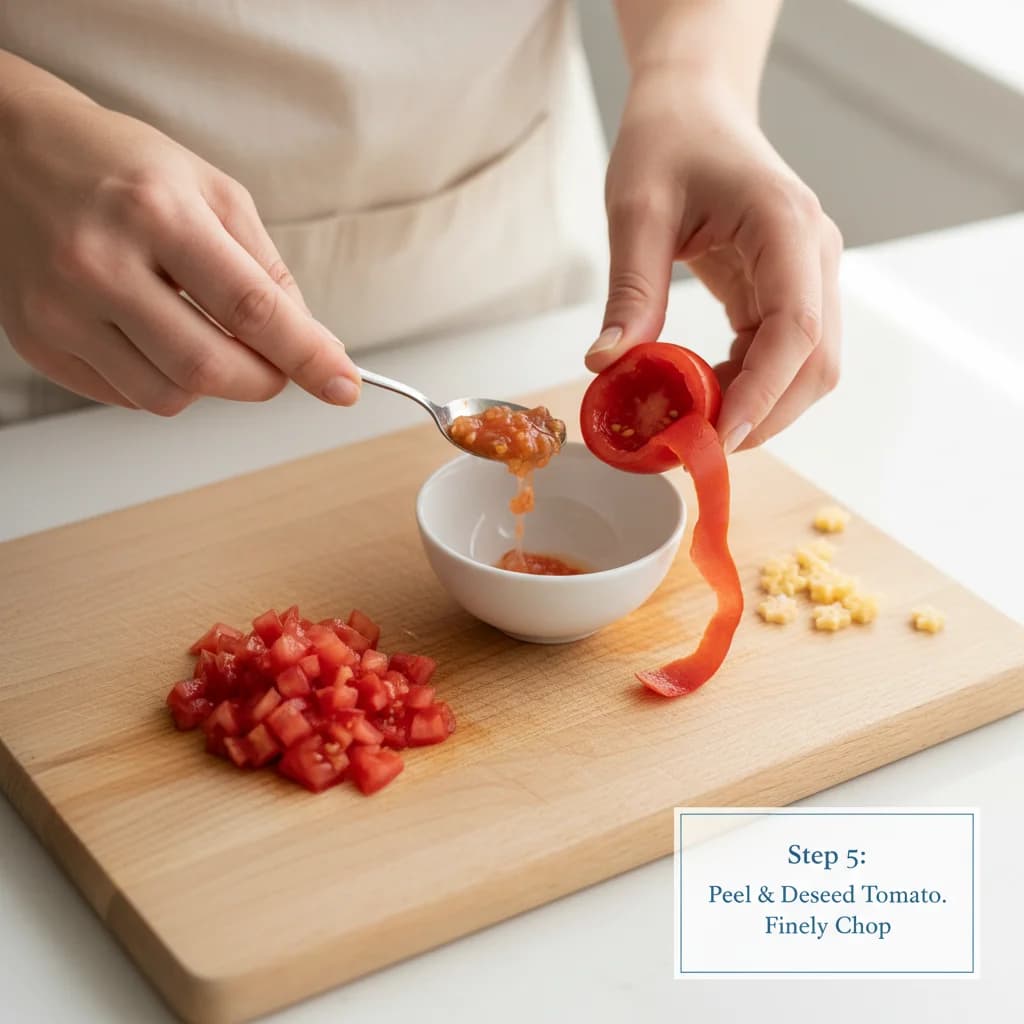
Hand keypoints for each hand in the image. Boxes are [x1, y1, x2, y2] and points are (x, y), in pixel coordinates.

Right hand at [0, 88, 359, 413]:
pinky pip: (128, 396)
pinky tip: (155, 336)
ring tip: (203, 333)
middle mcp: (100, 263)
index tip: (343, 384)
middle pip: (210, 368)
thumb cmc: (122, 168)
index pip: (252, 308)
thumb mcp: (212, 192)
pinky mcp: (39, 342)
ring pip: (169, 396)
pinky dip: (163, 381)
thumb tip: (311, 343)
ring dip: (211, 383)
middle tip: (276, 364)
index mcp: (156, 212)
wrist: (10, 153)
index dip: (308, 356)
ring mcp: (61, 309)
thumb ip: (266, 270)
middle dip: (264, 379)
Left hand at [586, 68, 841, 452]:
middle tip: (695, 446)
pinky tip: (700, 393)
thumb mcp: (636, 210)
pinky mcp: (788, 291)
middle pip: (816, 363)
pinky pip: (781, 356)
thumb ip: (630, 291)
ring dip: (756, 406)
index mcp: (786, 225)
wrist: (695, 108)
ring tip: (690, 423)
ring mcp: (808, 275)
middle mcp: (813, 255)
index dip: (763, 393)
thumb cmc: (668, 140)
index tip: (718, 437)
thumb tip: (608, 367)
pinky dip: (746, 386)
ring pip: (806, 369)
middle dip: (763, 414)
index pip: (797, 328)